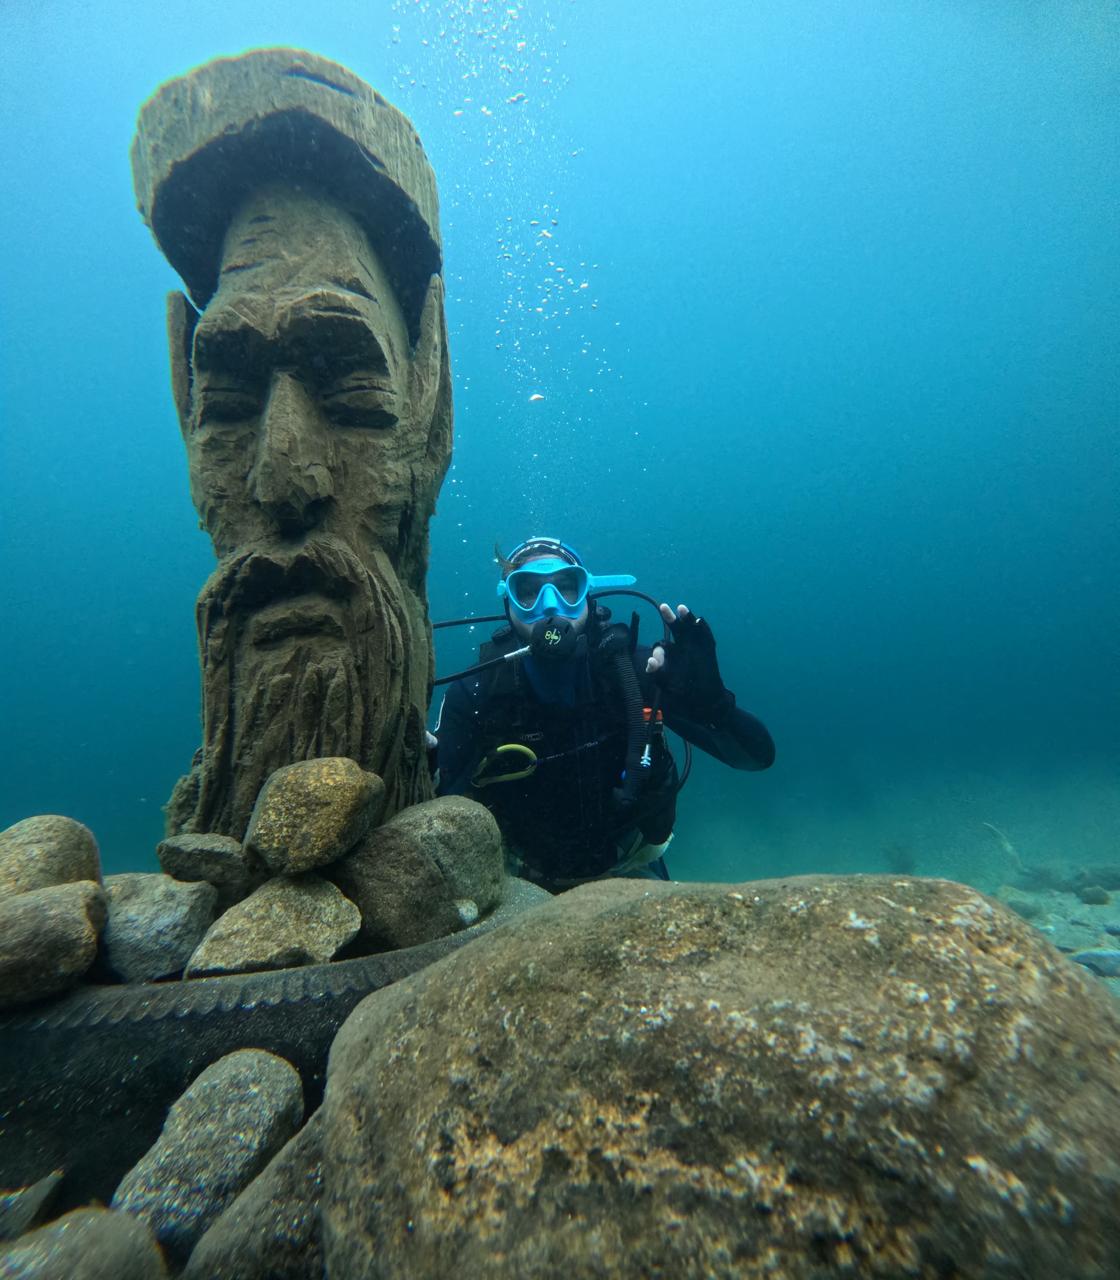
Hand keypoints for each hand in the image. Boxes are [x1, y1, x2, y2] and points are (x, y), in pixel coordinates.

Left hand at [646, 604, 733, 724]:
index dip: (659, 653)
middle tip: (663, 607)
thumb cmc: (681, 691)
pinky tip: (698, 621)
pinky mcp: (708, 648)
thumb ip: (657, 672)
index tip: (654, 663)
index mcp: (669, 654)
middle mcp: (681, 646)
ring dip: (686, 617)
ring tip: (681, 608)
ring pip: (689, 627)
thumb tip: (649, 661)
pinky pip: (705, 635)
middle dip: (669, 618)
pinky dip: (702, 627)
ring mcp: (695, 645)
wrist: (704, 699)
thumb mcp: (665, 683)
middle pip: (674, 628)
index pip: (662, 647)